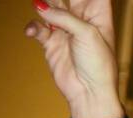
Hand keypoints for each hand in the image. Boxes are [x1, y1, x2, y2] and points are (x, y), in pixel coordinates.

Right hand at [25, 0, 120, 117]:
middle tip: (53, 1)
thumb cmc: (98, 67)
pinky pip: (38, 28)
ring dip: (44, 6)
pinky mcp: (52, 43)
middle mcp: (82, 22)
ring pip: (50, 8)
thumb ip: (64, 17)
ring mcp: (66, 31)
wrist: (89, 93)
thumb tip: (40, 6)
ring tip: (40, 8)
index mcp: (99, 17)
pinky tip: (33, 32)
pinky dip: (33, 27)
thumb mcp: (87, 34)